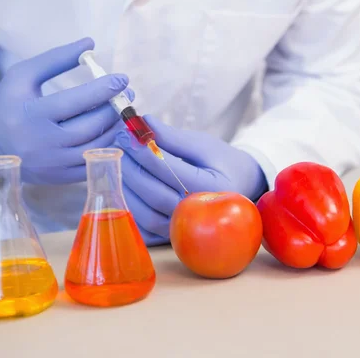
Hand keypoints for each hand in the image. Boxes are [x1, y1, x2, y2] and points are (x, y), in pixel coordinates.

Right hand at [0, 37, 132, 183]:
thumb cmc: (10, 102)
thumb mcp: (24, 75)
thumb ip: (56, 58)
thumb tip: (90, 43)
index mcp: (30, 116)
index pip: (77, 101)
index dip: (104, 89)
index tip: (123, 78)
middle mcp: (42, 144)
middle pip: (92, 126)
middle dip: (115, 108)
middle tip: (128, 95)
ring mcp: (53, 165)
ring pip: (97, 145)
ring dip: (115, 126)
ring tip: (122, 110)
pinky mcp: (61, 178)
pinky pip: (94, 161)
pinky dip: (108, 145)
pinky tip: (113, 130)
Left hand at [114, 115, 267, 245]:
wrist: (240, 188)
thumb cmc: (221, 163)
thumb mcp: (203, 144)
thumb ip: (173, 137)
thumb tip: (143, 122)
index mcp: (210, 187)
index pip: (169, 170)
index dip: (143, 151)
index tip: (127, 133)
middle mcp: (198, 214)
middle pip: (154, 193)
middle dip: (132, 167)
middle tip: (119, 144)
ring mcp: (183, 229)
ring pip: (144, 213)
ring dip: (126, 186)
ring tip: (120, 162)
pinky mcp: (170, 237)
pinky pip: (143, 227)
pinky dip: (129, 208)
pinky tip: (124, 185)